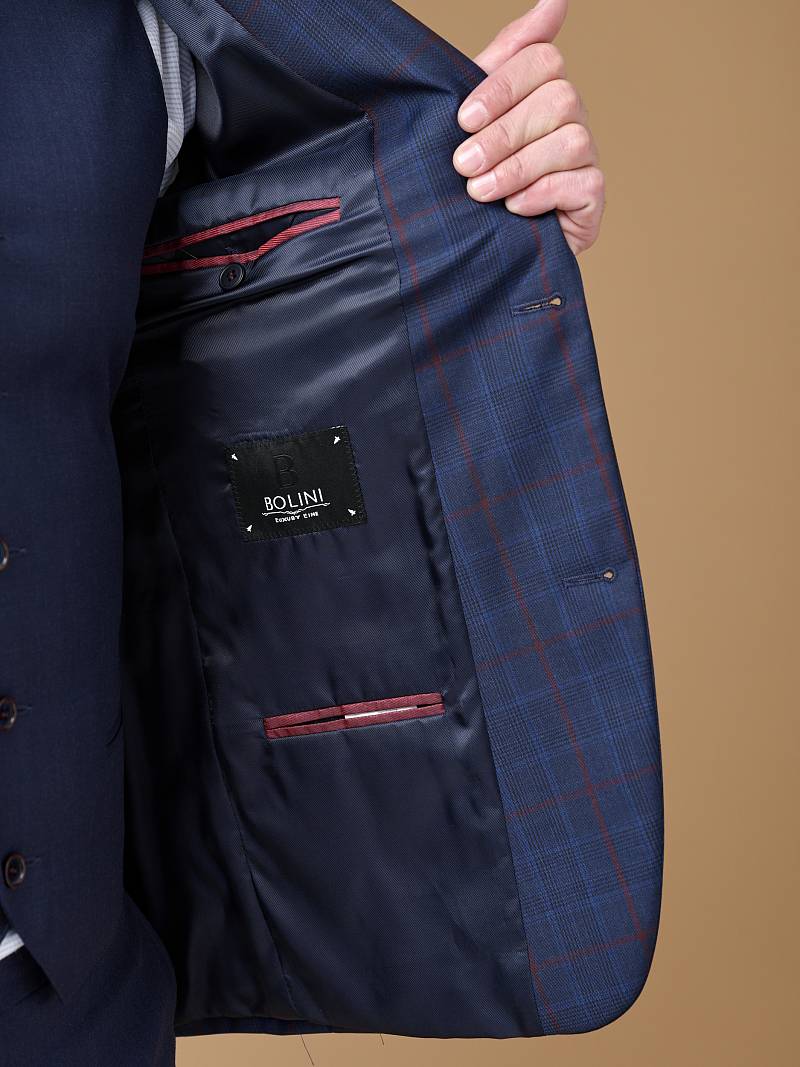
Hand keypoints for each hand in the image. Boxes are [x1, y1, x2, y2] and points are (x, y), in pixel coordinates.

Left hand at [453, 0, 603, 254]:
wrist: (482, 245)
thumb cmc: (476, 173)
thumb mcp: (474, 117)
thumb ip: (504, 58)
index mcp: (540, 88)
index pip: (541, 57)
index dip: (503, 85)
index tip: (464, 119)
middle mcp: (570, 116)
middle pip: (558, 98)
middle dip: (504, 133)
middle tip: (463, 164)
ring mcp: (585, 156)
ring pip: (570, 140)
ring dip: (518, 167)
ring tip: (480, 191)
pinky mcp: (592, 197)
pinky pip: (581, 183)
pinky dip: (542, 194)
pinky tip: (514, 209)